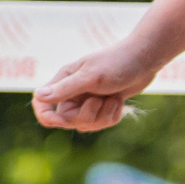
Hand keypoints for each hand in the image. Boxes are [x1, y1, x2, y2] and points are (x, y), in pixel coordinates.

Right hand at [32, 39, 160, 131]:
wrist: (145, 59)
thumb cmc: (117, 63)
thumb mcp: (91, 77)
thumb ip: (65, 88)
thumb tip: (38, 96)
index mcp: (64, 81)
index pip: (42, 103)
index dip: (47, 116)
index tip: (59, 122)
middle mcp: (73, 91)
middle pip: (68, 120)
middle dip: (88, 115)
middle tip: (101, 100)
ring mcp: (88, 99)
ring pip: (87, 124)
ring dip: (103, 116)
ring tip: (114, 98)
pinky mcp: (103, 105)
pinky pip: (102, 123)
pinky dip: (113, 115)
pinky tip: (120, 101)